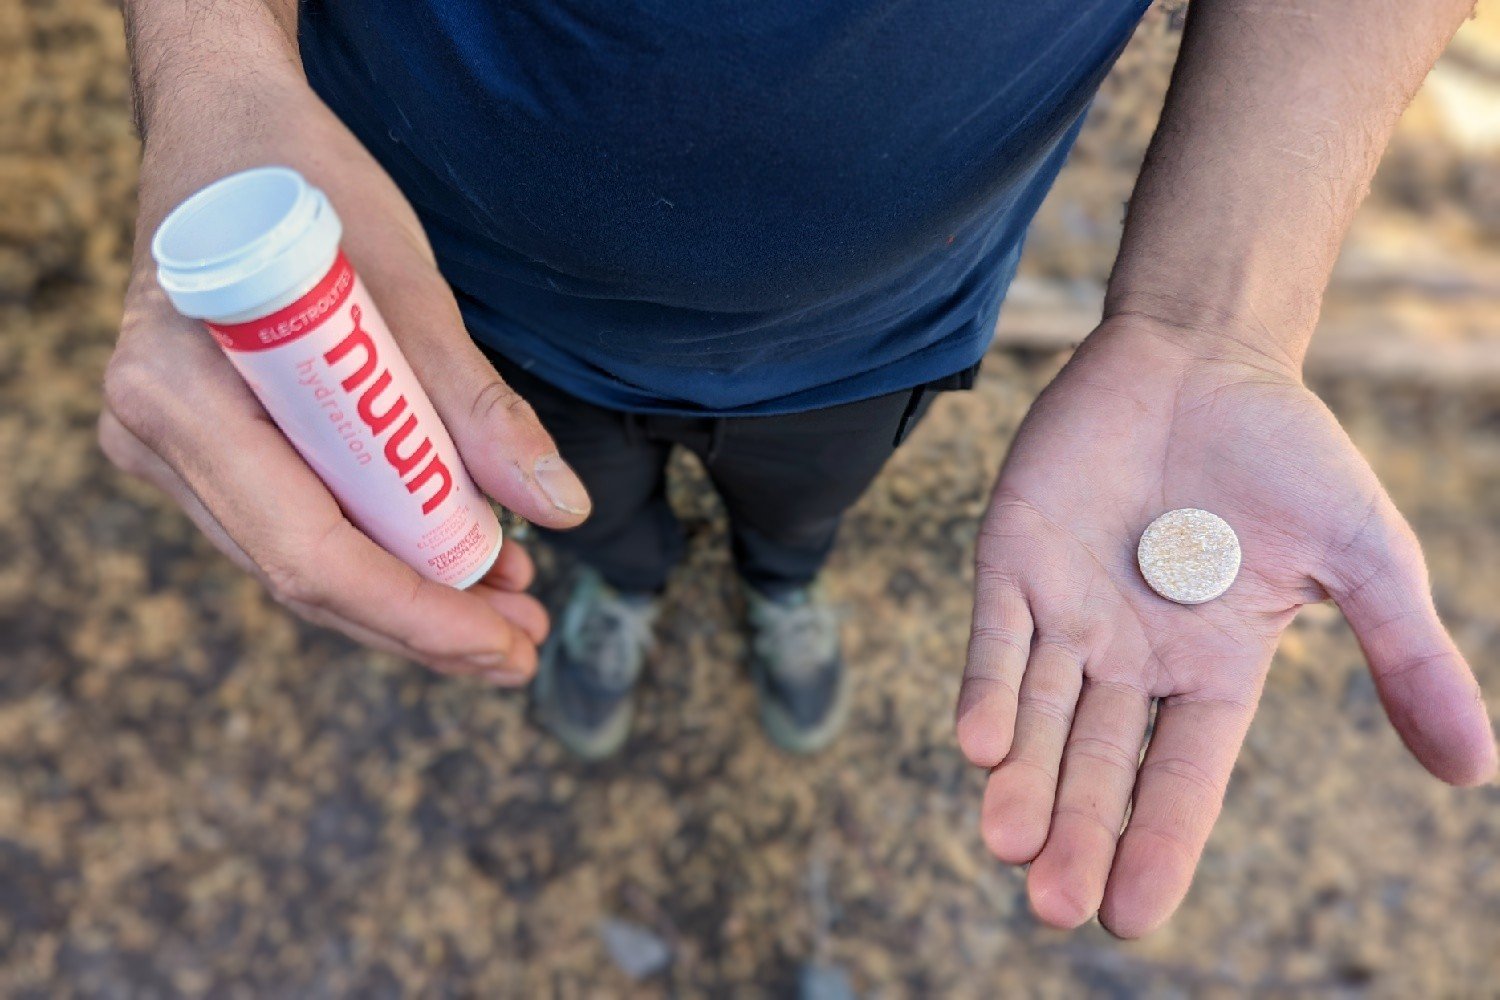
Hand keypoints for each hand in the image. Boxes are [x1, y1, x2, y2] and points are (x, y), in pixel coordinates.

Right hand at [100, 74, 590, 681]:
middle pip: (303, 574)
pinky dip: (379, 548)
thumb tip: (559, 508)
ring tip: (510, 608)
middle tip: (524, 646)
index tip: (507, 643)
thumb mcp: (403, 285)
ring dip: (410, 595)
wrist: (226, 127)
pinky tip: (455, 561)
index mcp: (180, 391)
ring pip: (300, 561)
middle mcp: (153, 435)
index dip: (415, 611)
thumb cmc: (300, 183)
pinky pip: (293, 523)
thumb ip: (474, 405)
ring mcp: (167, 449)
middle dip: (422, 622)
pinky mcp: (201, 448)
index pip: (307, 547)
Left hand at [957, 317, 1495, 935]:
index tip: (1129, 915)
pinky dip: (987, 684)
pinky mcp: (1015, 558)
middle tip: (1050, 905)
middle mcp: (1129, 657)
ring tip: (1006, 843)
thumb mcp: (1364, 558)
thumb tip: (1476, 773)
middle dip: (1074, 831)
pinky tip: (978, 744)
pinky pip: (997, 633)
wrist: (1204, 359)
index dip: (1157, 842)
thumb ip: (1406, 658)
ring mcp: (1067, 610)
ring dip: (1019, 776)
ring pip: (1035, 712)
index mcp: (1208, 671)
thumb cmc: (1286, 457)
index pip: (1178, 776)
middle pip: (1095, 763)